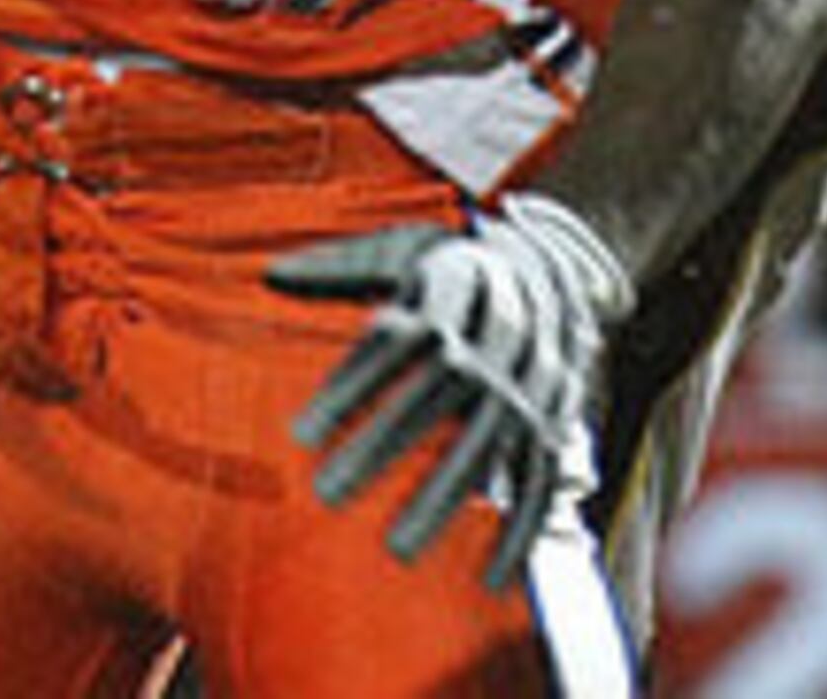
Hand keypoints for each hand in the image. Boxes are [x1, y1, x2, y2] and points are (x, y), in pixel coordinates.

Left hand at [270, 192, 632, 584]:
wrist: (550, 269)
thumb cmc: (448, 264)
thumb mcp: (396, 249)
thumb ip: (336, 267)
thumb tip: (271, 276)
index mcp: (457, 281)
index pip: (395, 339)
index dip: (351, 386)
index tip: (299, 436)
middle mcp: (501, 333)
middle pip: (437, 395)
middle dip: (383, 447)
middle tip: (326, 496)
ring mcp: (534, 381)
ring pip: (487, 443)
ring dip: (443, 497)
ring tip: (396, 550)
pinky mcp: (555, 421)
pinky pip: (541, 478)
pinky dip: (520, 529)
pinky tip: (487, 578)